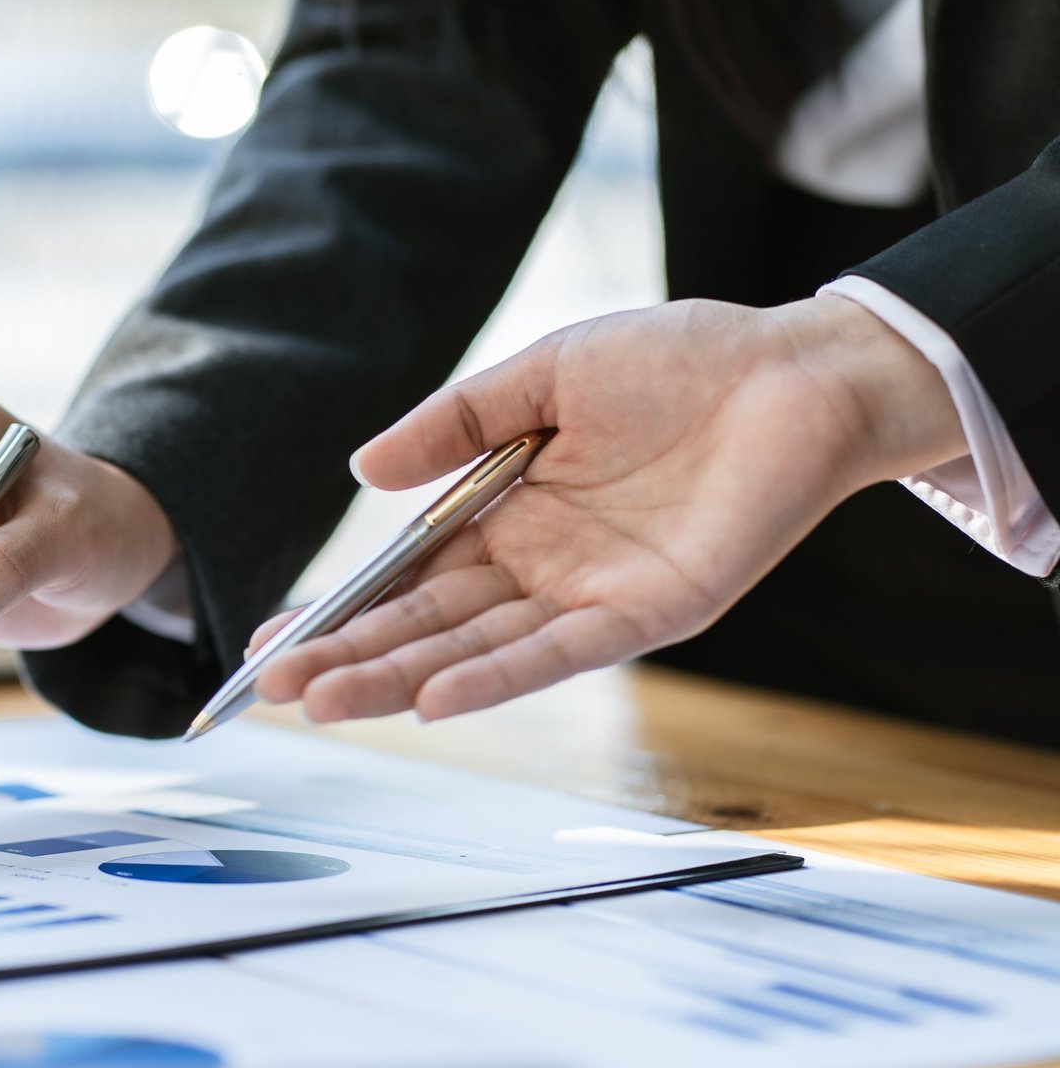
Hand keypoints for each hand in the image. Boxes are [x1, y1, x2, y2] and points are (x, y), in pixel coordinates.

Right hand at [252, 294, 965, 722]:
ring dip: (400, 680)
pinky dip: (499, 678)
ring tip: (323, 706)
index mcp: (509, 514)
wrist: (796, 368)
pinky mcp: (652, 611)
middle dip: (349, 659)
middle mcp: (542, 568)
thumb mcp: (543, 376)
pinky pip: (563, 652)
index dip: (341, 611)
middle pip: (428, 625)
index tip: (272, 644)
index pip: (406, 578)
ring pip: (478, 649)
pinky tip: (435, 701)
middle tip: (272, 692)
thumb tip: (361, 471)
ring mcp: (593, 595)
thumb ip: (454, 424)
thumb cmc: (678, 361)